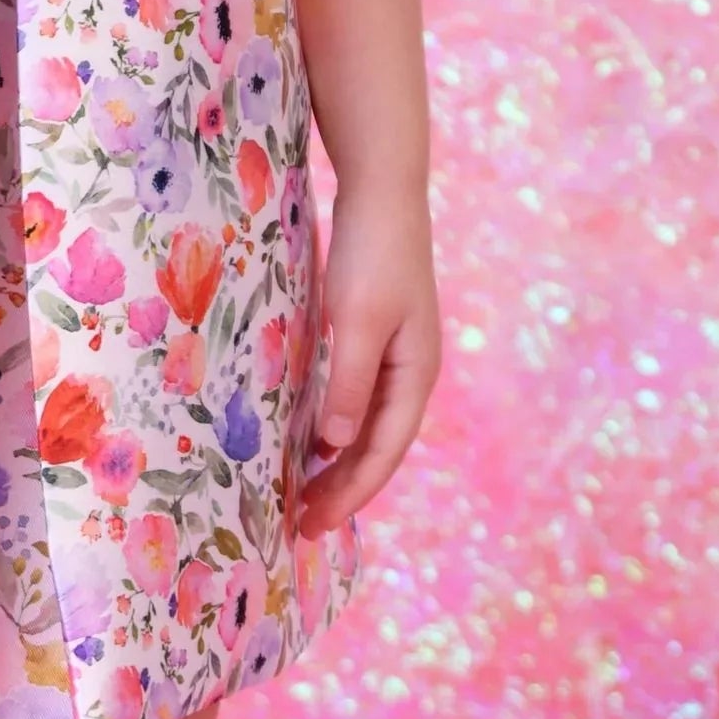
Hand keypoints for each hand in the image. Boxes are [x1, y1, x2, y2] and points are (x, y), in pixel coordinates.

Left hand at [289, 181, 439, 538]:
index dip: (351, 493)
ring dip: (338, 465)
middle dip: (343, 490)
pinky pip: (356, 401)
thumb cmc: (371, 255)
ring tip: (303, 497)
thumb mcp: (359, 322)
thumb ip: (350, 384)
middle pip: (378, 447)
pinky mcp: (375, 338)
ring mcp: (397, 356)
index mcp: (417, 376)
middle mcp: (412, 374)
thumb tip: (337, 445)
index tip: (313, 524)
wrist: (383, 191)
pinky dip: (334, 429)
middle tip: (301, 526)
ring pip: (367, 428)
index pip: (384, 452)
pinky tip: (308, 441)